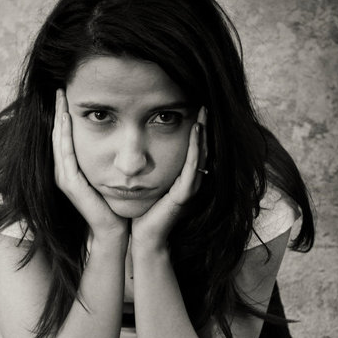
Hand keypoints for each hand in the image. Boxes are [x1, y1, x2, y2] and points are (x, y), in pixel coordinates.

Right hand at [53, 89, 127, 241]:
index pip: (64, 136)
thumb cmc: (114, 203)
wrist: (113, 228)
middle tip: (60, 88)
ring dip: (59, 118)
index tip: (67, 94)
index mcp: (71, 169)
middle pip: (57, 134)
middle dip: (58, 111)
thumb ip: (105, 157)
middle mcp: (63, 172)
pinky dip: (64, 134)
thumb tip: (115, 136)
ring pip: (58, 141)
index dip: (63, 115)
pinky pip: (64, 153)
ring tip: (60, 97)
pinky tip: (66, 119)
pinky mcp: (69, 183)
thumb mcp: (108, 174)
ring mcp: (64, 178)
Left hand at [131, 107, 206, 249]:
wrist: (142, 236)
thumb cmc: (141, 210)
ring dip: (202, 132)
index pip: (191, 147)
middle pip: (200, 147)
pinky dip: (195, 148)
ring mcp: (189, 187)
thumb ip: (146, 164)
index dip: (194, 127)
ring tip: (203, 110)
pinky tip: (196, 131)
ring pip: (200, 154)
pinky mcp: (184, 195)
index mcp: (181, 177)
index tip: (191, 104)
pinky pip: (193, 167)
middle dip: (202, 124)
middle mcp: (189, 180)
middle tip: (202, 100)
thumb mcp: (143, 180)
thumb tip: (134, 145)